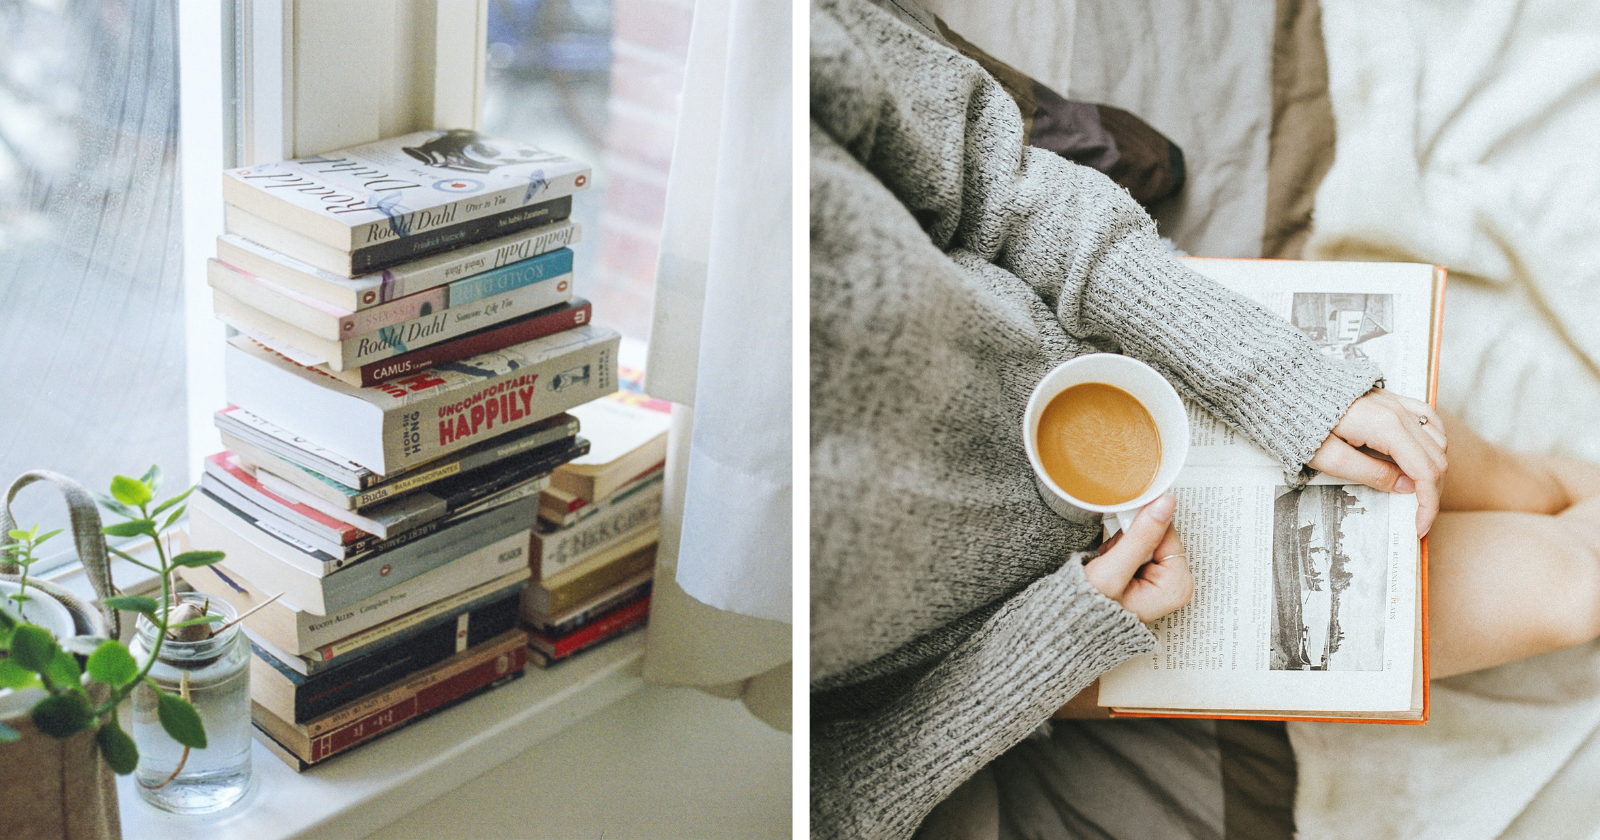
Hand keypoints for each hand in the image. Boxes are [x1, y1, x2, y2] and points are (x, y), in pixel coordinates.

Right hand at [1083, 495, 1191, 622]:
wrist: (1069, 628)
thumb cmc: (1090, 612)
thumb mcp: (1112, 572)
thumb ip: (1140, 536)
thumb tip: (1165, 504)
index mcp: (1177, 586)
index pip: (1167, 532)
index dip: (1140, 528)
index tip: (1121, 536)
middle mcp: (1174, 584)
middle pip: (1157, 534)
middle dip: (1129, 539)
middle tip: (1113, 560)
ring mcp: (1161, 581)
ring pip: (1144, 538)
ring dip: (1122, 544)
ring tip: (1109, 566)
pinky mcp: (1147, 576)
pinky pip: (1136, 547)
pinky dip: (1118, 550)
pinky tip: (1109, 566)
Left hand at [1308, 389, 1446, 535]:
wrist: (1287, 388)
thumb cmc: (1301, 422)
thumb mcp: (1329, 458)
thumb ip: (1370, 474)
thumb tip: (1406, 488)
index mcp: (1386, 427)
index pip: (1425, 471)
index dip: (1428, 503)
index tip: (1419, 526)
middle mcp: (1398, 412)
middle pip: (1436, 458)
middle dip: (1432, 492)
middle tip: (1418, 516)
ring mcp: (1397, 403)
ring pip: (1438, 439)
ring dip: (1434, 469)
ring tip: (1417, 492)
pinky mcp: (1392, 399)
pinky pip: (1428, 419)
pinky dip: (1433, 441)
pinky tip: (1424, 455)